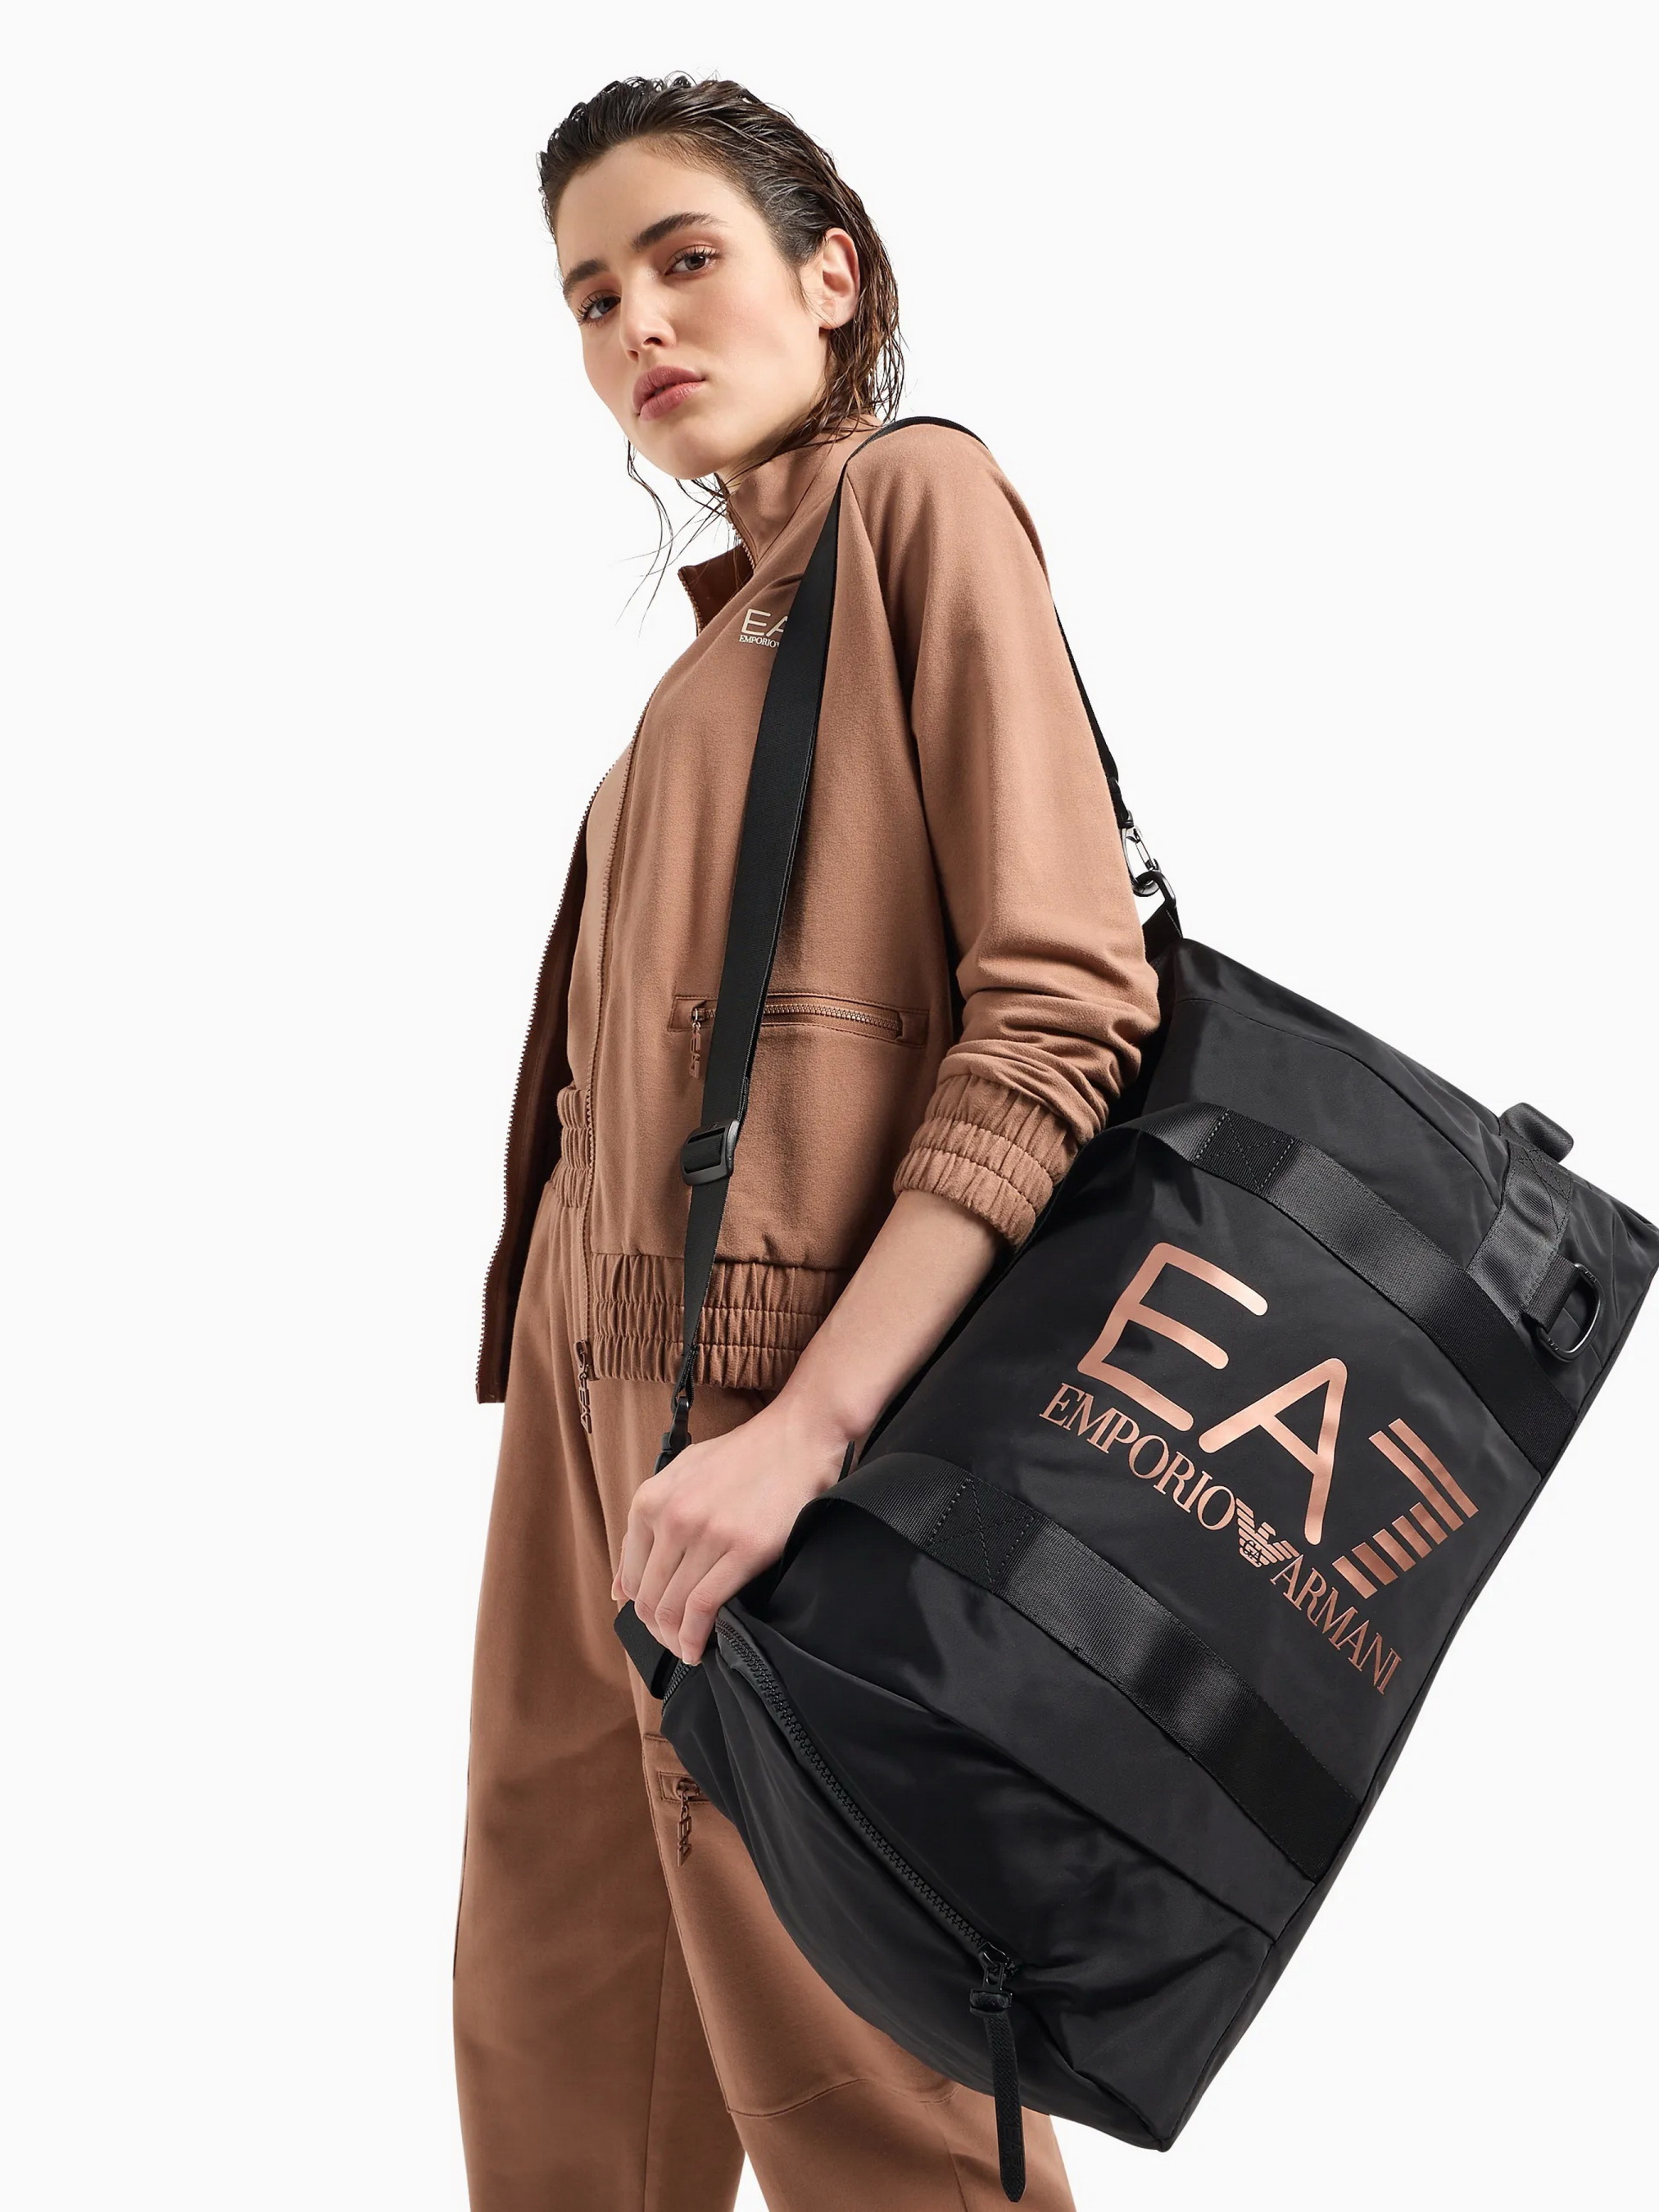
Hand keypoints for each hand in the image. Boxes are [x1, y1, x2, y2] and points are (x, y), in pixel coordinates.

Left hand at [611, 1392, 851, 1665]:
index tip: (657, 1622)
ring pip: (673, 1606)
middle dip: (658, 1630)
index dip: (641, 1607)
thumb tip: (619, 1588)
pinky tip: (699, 1648)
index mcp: (651, 1500)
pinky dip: (696, 1637)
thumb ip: (647, 1526)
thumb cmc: (743, 1456)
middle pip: (649, 1596)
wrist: (796, 1437)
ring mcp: (707, 1534)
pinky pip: (704, 1607)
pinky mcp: (743, 1550)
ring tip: (687, 1649)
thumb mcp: (681, 1476)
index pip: (630, 1575)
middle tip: (674, 1643)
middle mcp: (672, 1517)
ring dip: (675, 1638)